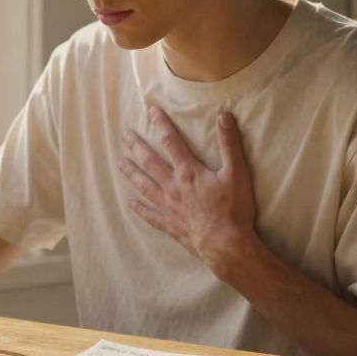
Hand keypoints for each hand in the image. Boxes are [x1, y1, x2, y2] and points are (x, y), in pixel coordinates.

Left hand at [118, 107, 258, 272]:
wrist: (226, 245)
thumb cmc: (233, 209)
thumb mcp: (237, 173)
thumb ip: (229, 144)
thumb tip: (224, 116)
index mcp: (188, 173)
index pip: (170, 141)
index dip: (160, 124)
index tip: (150, 110)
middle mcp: (172, 187)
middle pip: (150, 162)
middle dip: (136, 146)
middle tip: (124, 134)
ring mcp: (168, 207)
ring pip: (144, 186)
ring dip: (132, 172)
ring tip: (120, 162)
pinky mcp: (169, 225)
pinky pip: (150, 215)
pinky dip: (140, 209)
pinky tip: (130, 203)